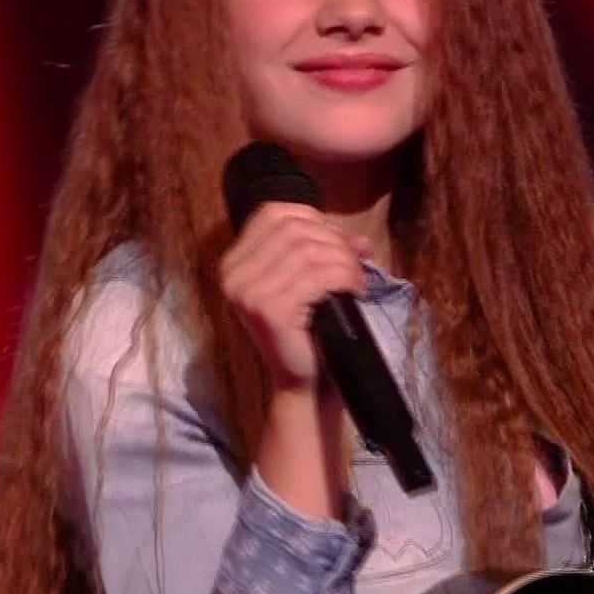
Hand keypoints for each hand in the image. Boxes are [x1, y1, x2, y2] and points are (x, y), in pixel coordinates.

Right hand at [218, 202, 372, 391]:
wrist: (306, 380)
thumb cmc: (309, 328)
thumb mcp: (311, 279)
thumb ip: (325, 251)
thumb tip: (360, 239)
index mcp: (236, 261)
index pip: (275, 213)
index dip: (316, 220)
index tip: (341, 244)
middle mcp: (233, 274)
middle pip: (294, 229)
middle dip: (335, 242)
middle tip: (356, 265)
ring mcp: (248, 292)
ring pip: (308, 250)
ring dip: (343, 261)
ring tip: (355, 280)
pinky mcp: (269, 309)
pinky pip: (316, 275)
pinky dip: (343, 277)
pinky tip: (353, 291)